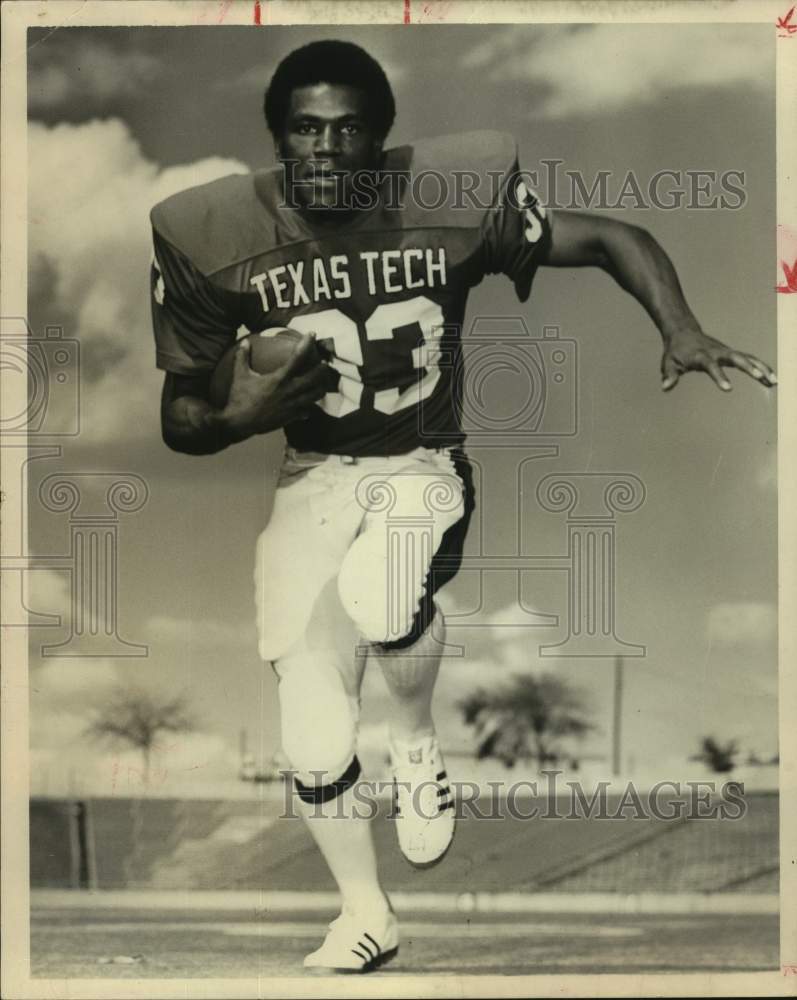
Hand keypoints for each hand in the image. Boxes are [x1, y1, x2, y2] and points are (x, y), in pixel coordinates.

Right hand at [220, 333, 330, 437]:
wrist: (239, 423)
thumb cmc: (239, 398)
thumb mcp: (240, 375)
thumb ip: (242, 357)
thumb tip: (245, 341)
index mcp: (278, 379)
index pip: (297, 358)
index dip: (306, 344)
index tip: (312, 335)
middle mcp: (289, 391)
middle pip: (314, 378)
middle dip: (323, 369)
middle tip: (325, 363)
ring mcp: (293, 405)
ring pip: (316, 395)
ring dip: (321, 387)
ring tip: (323, 382)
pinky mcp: (292, 417)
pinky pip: (307, 411)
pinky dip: (310, 407)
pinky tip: (309, 404)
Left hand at [660, 326, 776, 391]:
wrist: (683, 332)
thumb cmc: (675, 350)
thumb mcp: (669, 363)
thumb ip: (669, 375)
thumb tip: (665, 387)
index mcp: (702, 356)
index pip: (712, 367)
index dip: (720, 377)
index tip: (728, 389)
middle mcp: (717, 352)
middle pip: (736, 358)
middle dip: (749, 367)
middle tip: (761, 377)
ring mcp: (726, 351)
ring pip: (747, 357)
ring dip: (761, 368)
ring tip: (774, 381)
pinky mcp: (730, 353)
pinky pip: (748, 359)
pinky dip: (760, 366)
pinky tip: (770, 378)